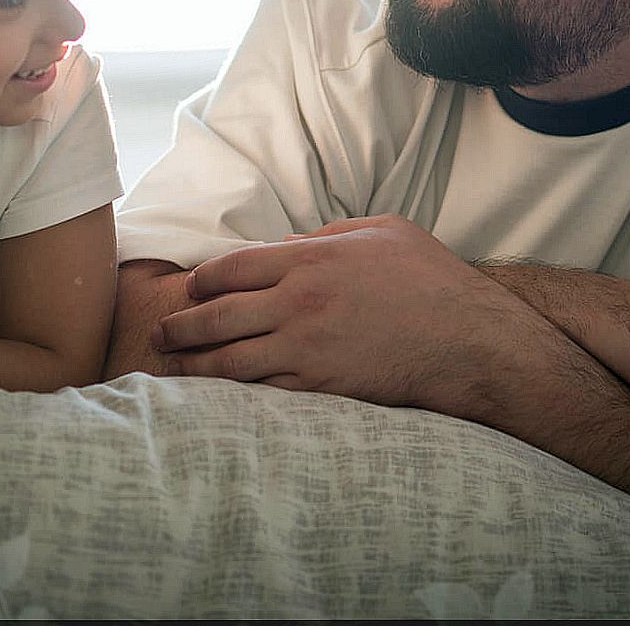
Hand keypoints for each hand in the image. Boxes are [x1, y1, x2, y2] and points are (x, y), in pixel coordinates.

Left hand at [152, 214, 518, 408]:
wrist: (468, 341)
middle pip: (218, 314)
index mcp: (310, 259)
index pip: (232, 267)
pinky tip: (215, 398)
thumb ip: (334, 233)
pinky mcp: (320, 387)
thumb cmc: (432, 280)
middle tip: (160, 334)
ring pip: (230, 360)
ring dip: (194, 365)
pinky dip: (234, 396)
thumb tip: (296, 243)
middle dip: (181, 325)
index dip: (203, 280)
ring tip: (171, 368)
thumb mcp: (384, 231)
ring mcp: (306, 348)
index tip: (189, 289)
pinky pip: (263, 393)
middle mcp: (298, 302)